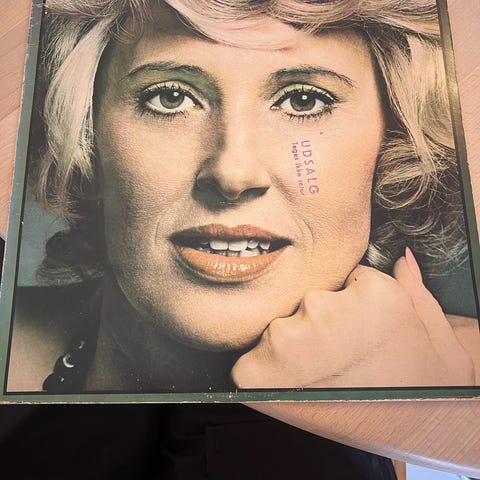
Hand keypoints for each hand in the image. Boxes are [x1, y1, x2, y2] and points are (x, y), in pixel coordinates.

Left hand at [231, 249, 474, 387]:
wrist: (410, 433)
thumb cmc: (424, 385)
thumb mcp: (435, 331)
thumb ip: (414, 284)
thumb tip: (401, 256)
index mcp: (370, 293)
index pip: (346, 280)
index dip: (354, 304)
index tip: (363, 327)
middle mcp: (326, 309)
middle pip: (311, 302)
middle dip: (320, 323)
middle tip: (342, 356)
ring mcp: (292, 338)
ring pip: (282, 329)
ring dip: (293, 348)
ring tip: (322, 378)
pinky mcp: (262, 369)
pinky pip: (251, 362)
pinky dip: (264, 372)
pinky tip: (293, 389)